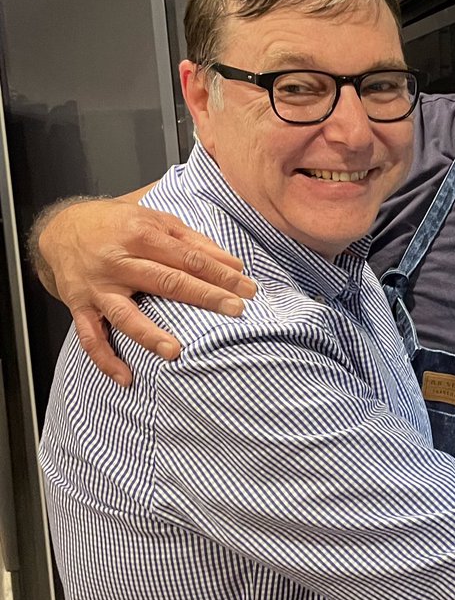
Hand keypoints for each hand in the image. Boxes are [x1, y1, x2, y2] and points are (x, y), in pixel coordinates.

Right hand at [37, 198, 255, 385]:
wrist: (61, 228)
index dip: (220, 274)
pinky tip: (126, 378)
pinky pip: (90, 337)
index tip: (248, 290)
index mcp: (139, 235)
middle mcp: (117, 261)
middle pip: (165, 281)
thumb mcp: (156, 221)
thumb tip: (234, 265)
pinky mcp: (80, 307)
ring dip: (149, 334)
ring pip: (124, 314)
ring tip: (175, 352)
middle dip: (203, 297)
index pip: (187, 258)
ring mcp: (98, 287)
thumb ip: (195, 242)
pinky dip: (105, 360)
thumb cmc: (118, 225)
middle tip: (235, 311)